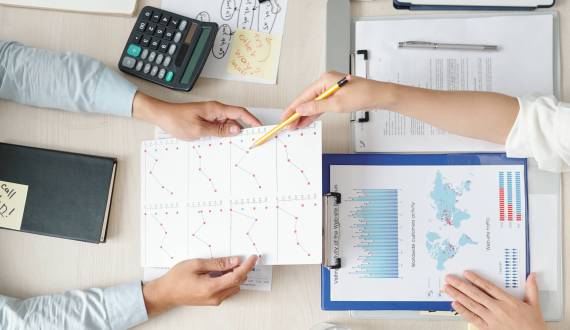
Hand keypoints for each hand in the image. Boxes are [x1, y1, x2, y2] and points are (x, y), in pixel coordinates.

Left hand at [133, 93, 260, 139]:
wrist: (161, 115)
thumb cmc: (176, 120)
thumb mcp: (199, 130)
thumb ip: (219, 130)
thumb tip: (236, 130)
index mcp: (215, 109)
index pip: (240, 112)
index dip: (252, 120)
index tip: (260, 128)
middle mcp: (215, 110)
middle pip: (236, 119)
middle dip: (244, 129)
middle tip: (250, 142)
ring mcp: (211, 114)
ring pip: (228, 124)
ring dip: (231, 133)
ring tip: (235, 145)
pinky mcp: (206, 119)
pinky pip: (219, 126)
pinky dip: (223, 134)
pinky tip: (222, 141)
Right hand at [142, 255, 257, 315]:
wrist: (166, 293)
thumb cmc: (177, 278)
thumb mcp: (197, 264)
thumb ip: (218, 263)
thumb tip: (234, 261)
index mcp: (211, 287)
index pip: (237, 276)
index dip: (247, 266)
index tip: (253, 258)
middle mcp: (215, 297)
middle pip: (238, 282)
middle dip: (241, 269)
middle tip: (239, 257)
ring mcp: (214, 300)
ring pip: (234, 286)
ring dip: (234, 275)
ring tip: (224, 265)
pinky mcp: (213, 301)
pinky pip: (227, 289)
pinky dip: (228, 280)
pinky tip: (220, 272)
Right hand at [281, 71, 393, 128]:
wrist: (378, 96)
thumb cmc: (362, 95)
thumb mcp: (337, 104)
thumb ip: (316, 107)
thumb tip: (301, 109)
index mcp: (324, 80)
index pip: (304, 96)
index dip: (293, 108)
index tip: (285, 116)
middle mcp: (326, 83)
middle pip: (307, 100)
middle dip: (297, 113)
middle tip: (288, 124)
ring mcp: (330, 89)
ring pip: (313, 104)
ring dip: (305, 115)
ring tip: (295, 125)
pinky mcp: (335, 96)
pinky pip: (320, 105)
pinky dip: (314, 113)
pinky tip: (306, 121)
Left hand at [444, 271, 544, 329]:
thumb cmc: (533, 326)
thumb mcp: (534, 306)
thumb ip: (531, 290)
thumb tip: (531, 276)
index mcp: (508, 301)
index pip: (488, 287)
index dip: (475, 279)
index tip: (465, 273)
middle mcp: (498, 308)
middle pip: (475, 294)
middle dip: (460, 285)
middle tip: (449, 278)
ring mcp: (492, 319)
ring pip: (471, 304)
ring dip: (457, 295)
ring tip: (447, 288)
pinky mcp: (489, 328)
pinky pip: (473, 318)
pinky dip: (463, 311)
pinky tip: (455, 304)